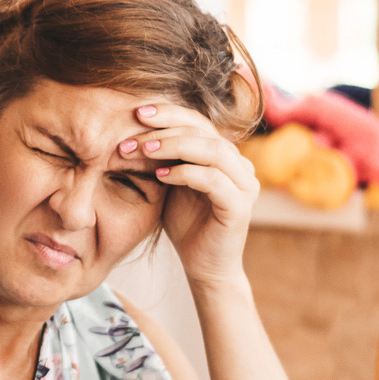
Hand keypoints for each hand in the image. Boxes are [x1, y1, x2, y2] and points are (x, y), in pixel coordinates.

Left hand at [125, 104, 258, 288]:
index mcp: (223, 155)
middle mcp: (239, 165)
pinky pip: (213, 180)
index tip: (137, 112)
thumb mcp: (170, 184)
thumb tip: (134, 129)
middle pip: (204, 130)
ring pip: (212, 150)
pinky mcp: (240, 206)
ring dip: (174, 146)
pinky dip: (184, 173)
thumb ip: (163, 158)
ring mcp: (244, 185)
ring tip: (143, 150)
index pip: (197, 121)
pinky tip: (160, 175)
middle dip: (166, 128)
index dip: (168, 113)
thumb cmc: (186, 225)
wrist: (204, 267)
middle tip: (134, 131)